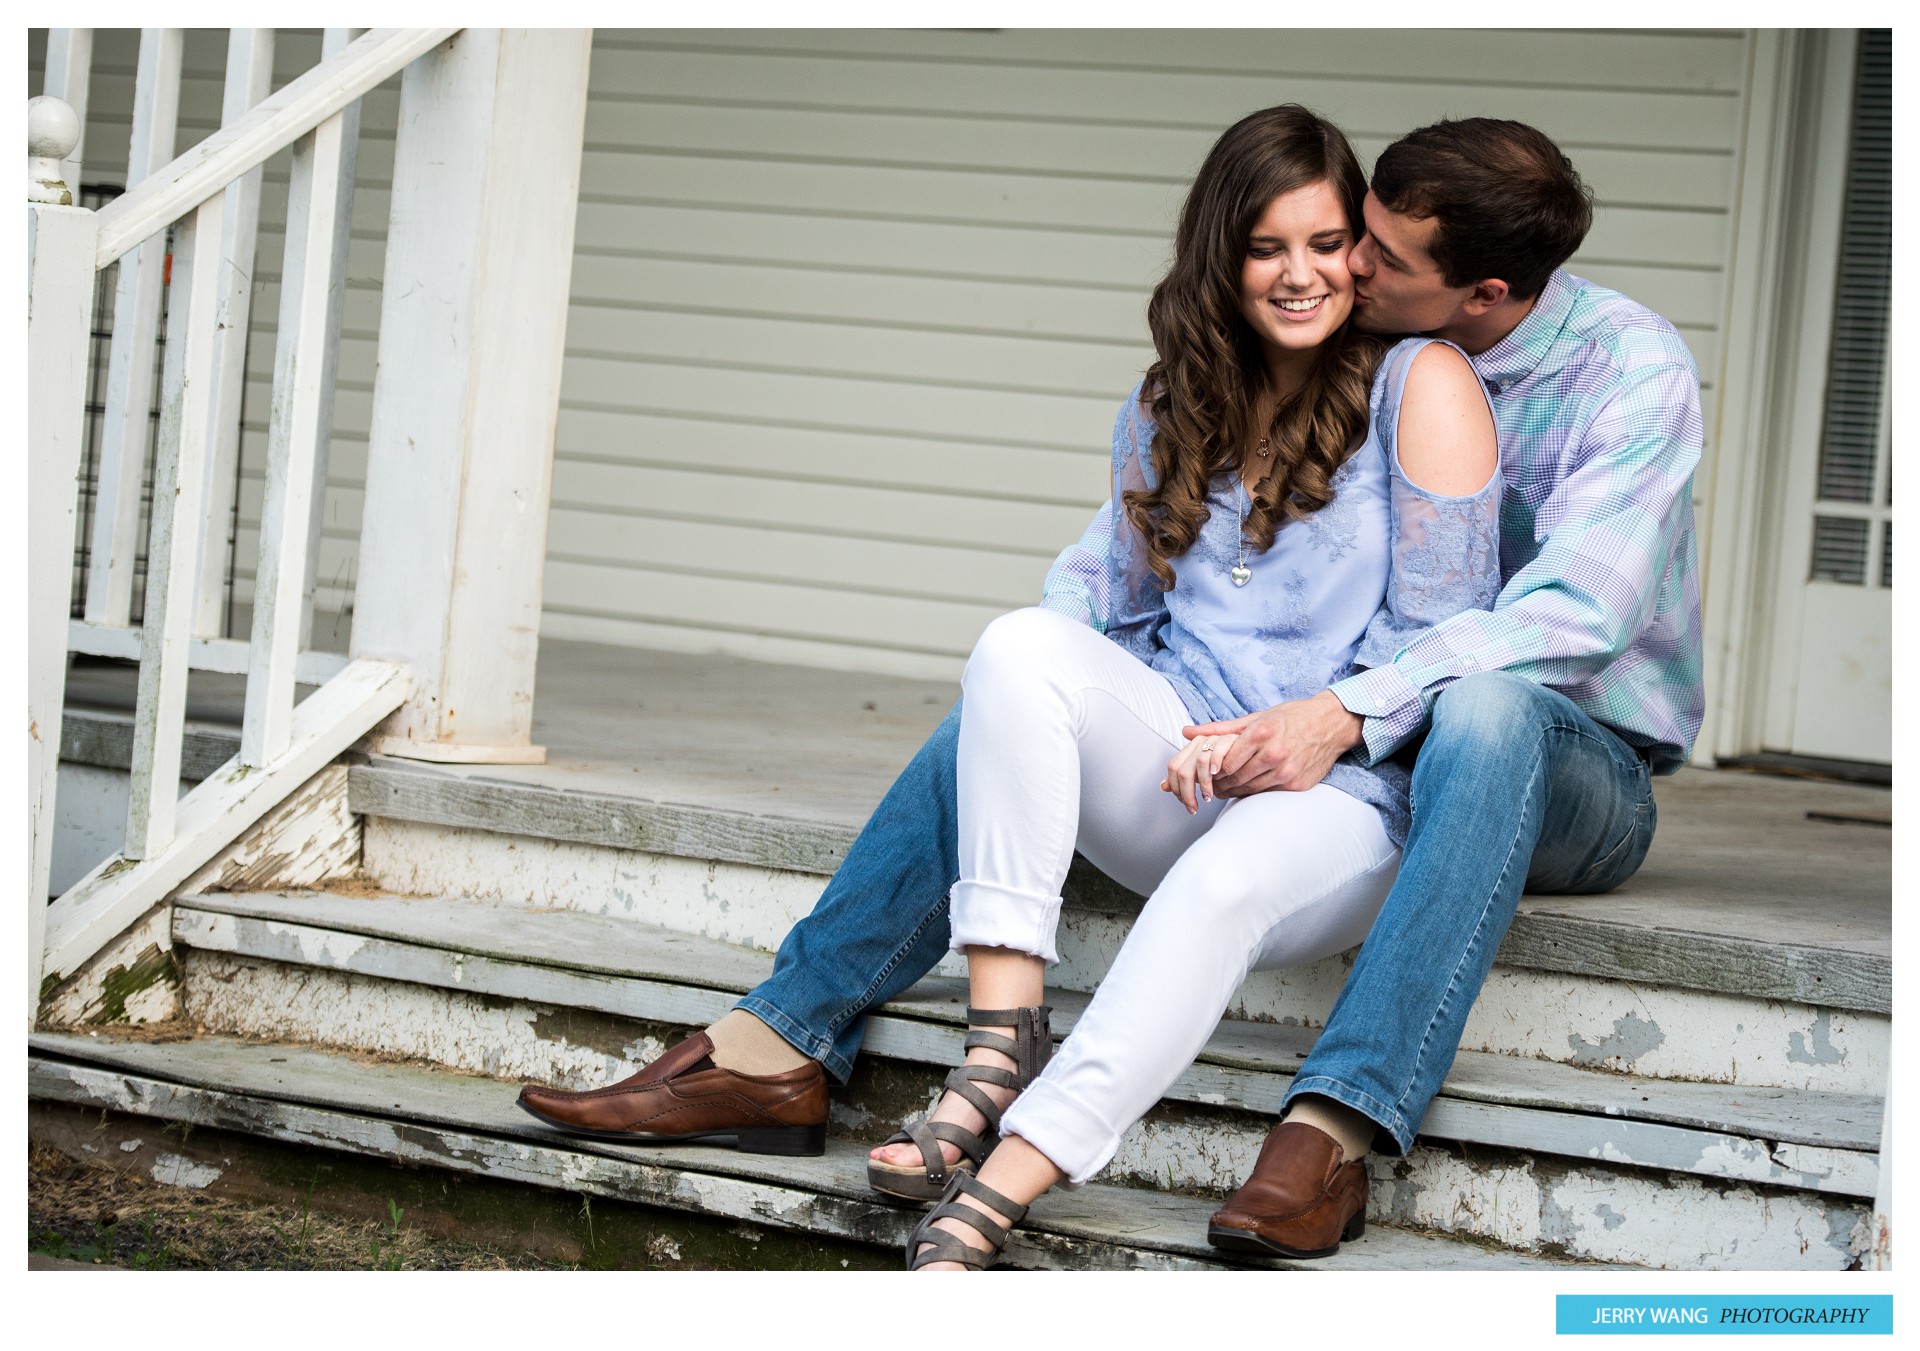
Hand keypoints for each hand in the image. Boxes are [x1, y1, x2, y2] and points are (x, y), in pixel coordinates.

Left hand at [1160, 733, 1239, 814]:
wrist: (1253, 741)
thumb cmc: (1229, 757)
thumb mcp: (1204, 767)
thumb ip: (1186, 775)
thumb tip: (1163, 786)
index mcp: (1192, 746)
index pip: (1173, 767)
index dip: (1175, 788)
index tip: (1183, 801)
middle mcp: (1201, 741)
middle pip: (1183, 769)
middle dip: (1186, 793)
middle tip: (1193, 807)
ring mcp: (1214, 739)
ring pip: (1199, 764)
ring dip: (1204, 785)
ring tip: (1208, 796)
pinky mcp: (1229, 739)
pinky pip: (1217, 753)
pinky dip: (1215, 767)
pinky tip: (1217, 776)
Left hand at [1182, 690, 1363, 795]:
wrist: (1332, 723)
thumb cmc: (1292, 717)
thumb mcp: (1256, 717)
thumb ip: (1220, 729)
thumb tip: (1187, 731)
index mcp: (1261, 733)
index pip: (1224, 761)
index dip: (1211, 770)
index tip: (1206, 772)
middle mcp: (1274, 754)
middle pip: (1235, 778)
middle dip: (1219, 783)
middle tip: (1210, 785)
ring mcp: (1287, 772)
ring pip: (1249, 789)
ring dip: (1234, 791)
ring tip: (1225, 787)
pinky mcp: (1297, 785)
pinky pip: (1267, 794)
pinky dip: (1254, 793)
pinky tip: (1249, 787)